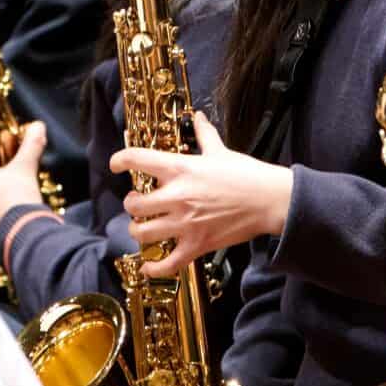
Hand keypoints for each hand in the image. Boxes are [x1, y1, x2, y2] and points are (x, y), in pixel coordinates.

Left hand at [109, 111, 292, 275]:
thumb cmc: (246, 173)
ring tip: (143, 226)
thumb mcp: (221, 150)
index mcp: (180, 169)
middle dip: (131, 204)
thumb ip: (204, 134)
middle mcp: (177, 196)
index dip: (119, 160)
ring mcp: (185, 223)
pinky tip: (148, 267)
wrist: (270, 200)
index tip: (116, 164)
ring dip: (138, 230)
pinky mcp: (197, 244)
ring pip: (143, 232)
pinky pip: (167, 263)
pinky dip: (153, 268)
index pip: (137, 160)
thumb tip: (197, 117)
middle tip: (137, 202)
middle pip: (134, 204)